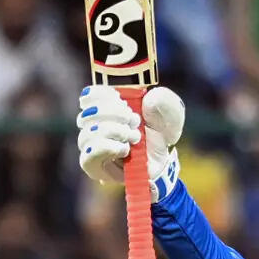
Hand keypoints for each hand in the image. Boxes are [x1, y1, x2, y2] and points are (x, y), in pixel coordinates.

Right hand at [76, 84, 184, 203]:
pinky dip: (110, 148)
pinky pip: (90, 153)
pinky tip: (124, 150)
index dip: (105, 95)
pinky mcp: (91, 164)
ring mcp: (89, 144)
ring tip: (134, 138)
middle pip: (89, 111)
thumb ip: (165, 102)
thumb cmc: (159, 137)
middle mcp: (92, 123)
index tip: (124, 101)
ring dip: (116, 132)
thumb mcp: (169, 116)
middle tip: (135, 121)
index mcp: (105, 105)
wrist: (161, 164)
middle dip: (116, 114)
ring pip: (90, 132)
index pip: (89, 94)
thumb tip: (149, 100)